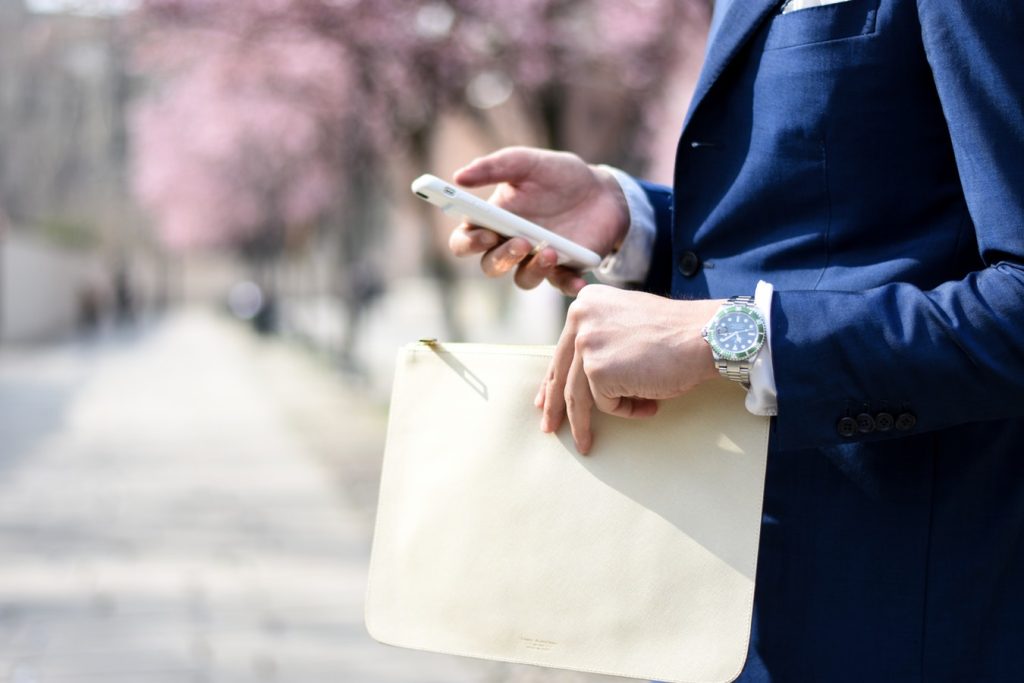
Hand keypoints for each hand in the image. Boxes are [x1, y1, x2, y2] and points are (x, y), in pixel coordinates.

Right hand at [449, 147, 629, 295]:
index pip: (465, 241)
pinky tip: (578, 280)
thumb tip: (459, 177)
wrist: (602, 190)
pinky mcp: (565, 270)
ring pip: (523, 279)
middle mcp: (510, 245)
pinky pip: (561, 285)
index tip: (483, 233)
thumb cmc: (558, 176)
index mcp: (493, 221)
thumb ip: (494, 167)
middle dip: (501, 258)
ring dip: (533, 270)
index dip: (468, 243)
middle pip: (491, 266)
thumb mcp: (527, 163)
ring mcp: (537, 260)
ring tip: (551, 251)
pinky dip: (569, 285)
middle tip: (520, 242)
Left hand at [536, 285, 723, 453]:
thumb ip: (603, 339)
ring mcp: (587, 343)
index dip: (554, 378)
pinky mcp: (597, 369)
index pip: (563, 349)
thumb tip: (583, 375)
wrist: (705, 335)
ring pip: (578, 395)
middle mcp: (580, 317)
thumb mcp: (628, 323)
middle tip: (548, 427)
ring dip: (583, 423)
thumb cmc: (676, 335)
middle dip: (554, 405)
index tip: (544, 399)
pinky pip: (606, 404)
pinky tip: (650, 403)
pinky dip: (627, 410)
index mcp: (586, 303)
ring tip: (587, 443)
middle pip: (561, 372)